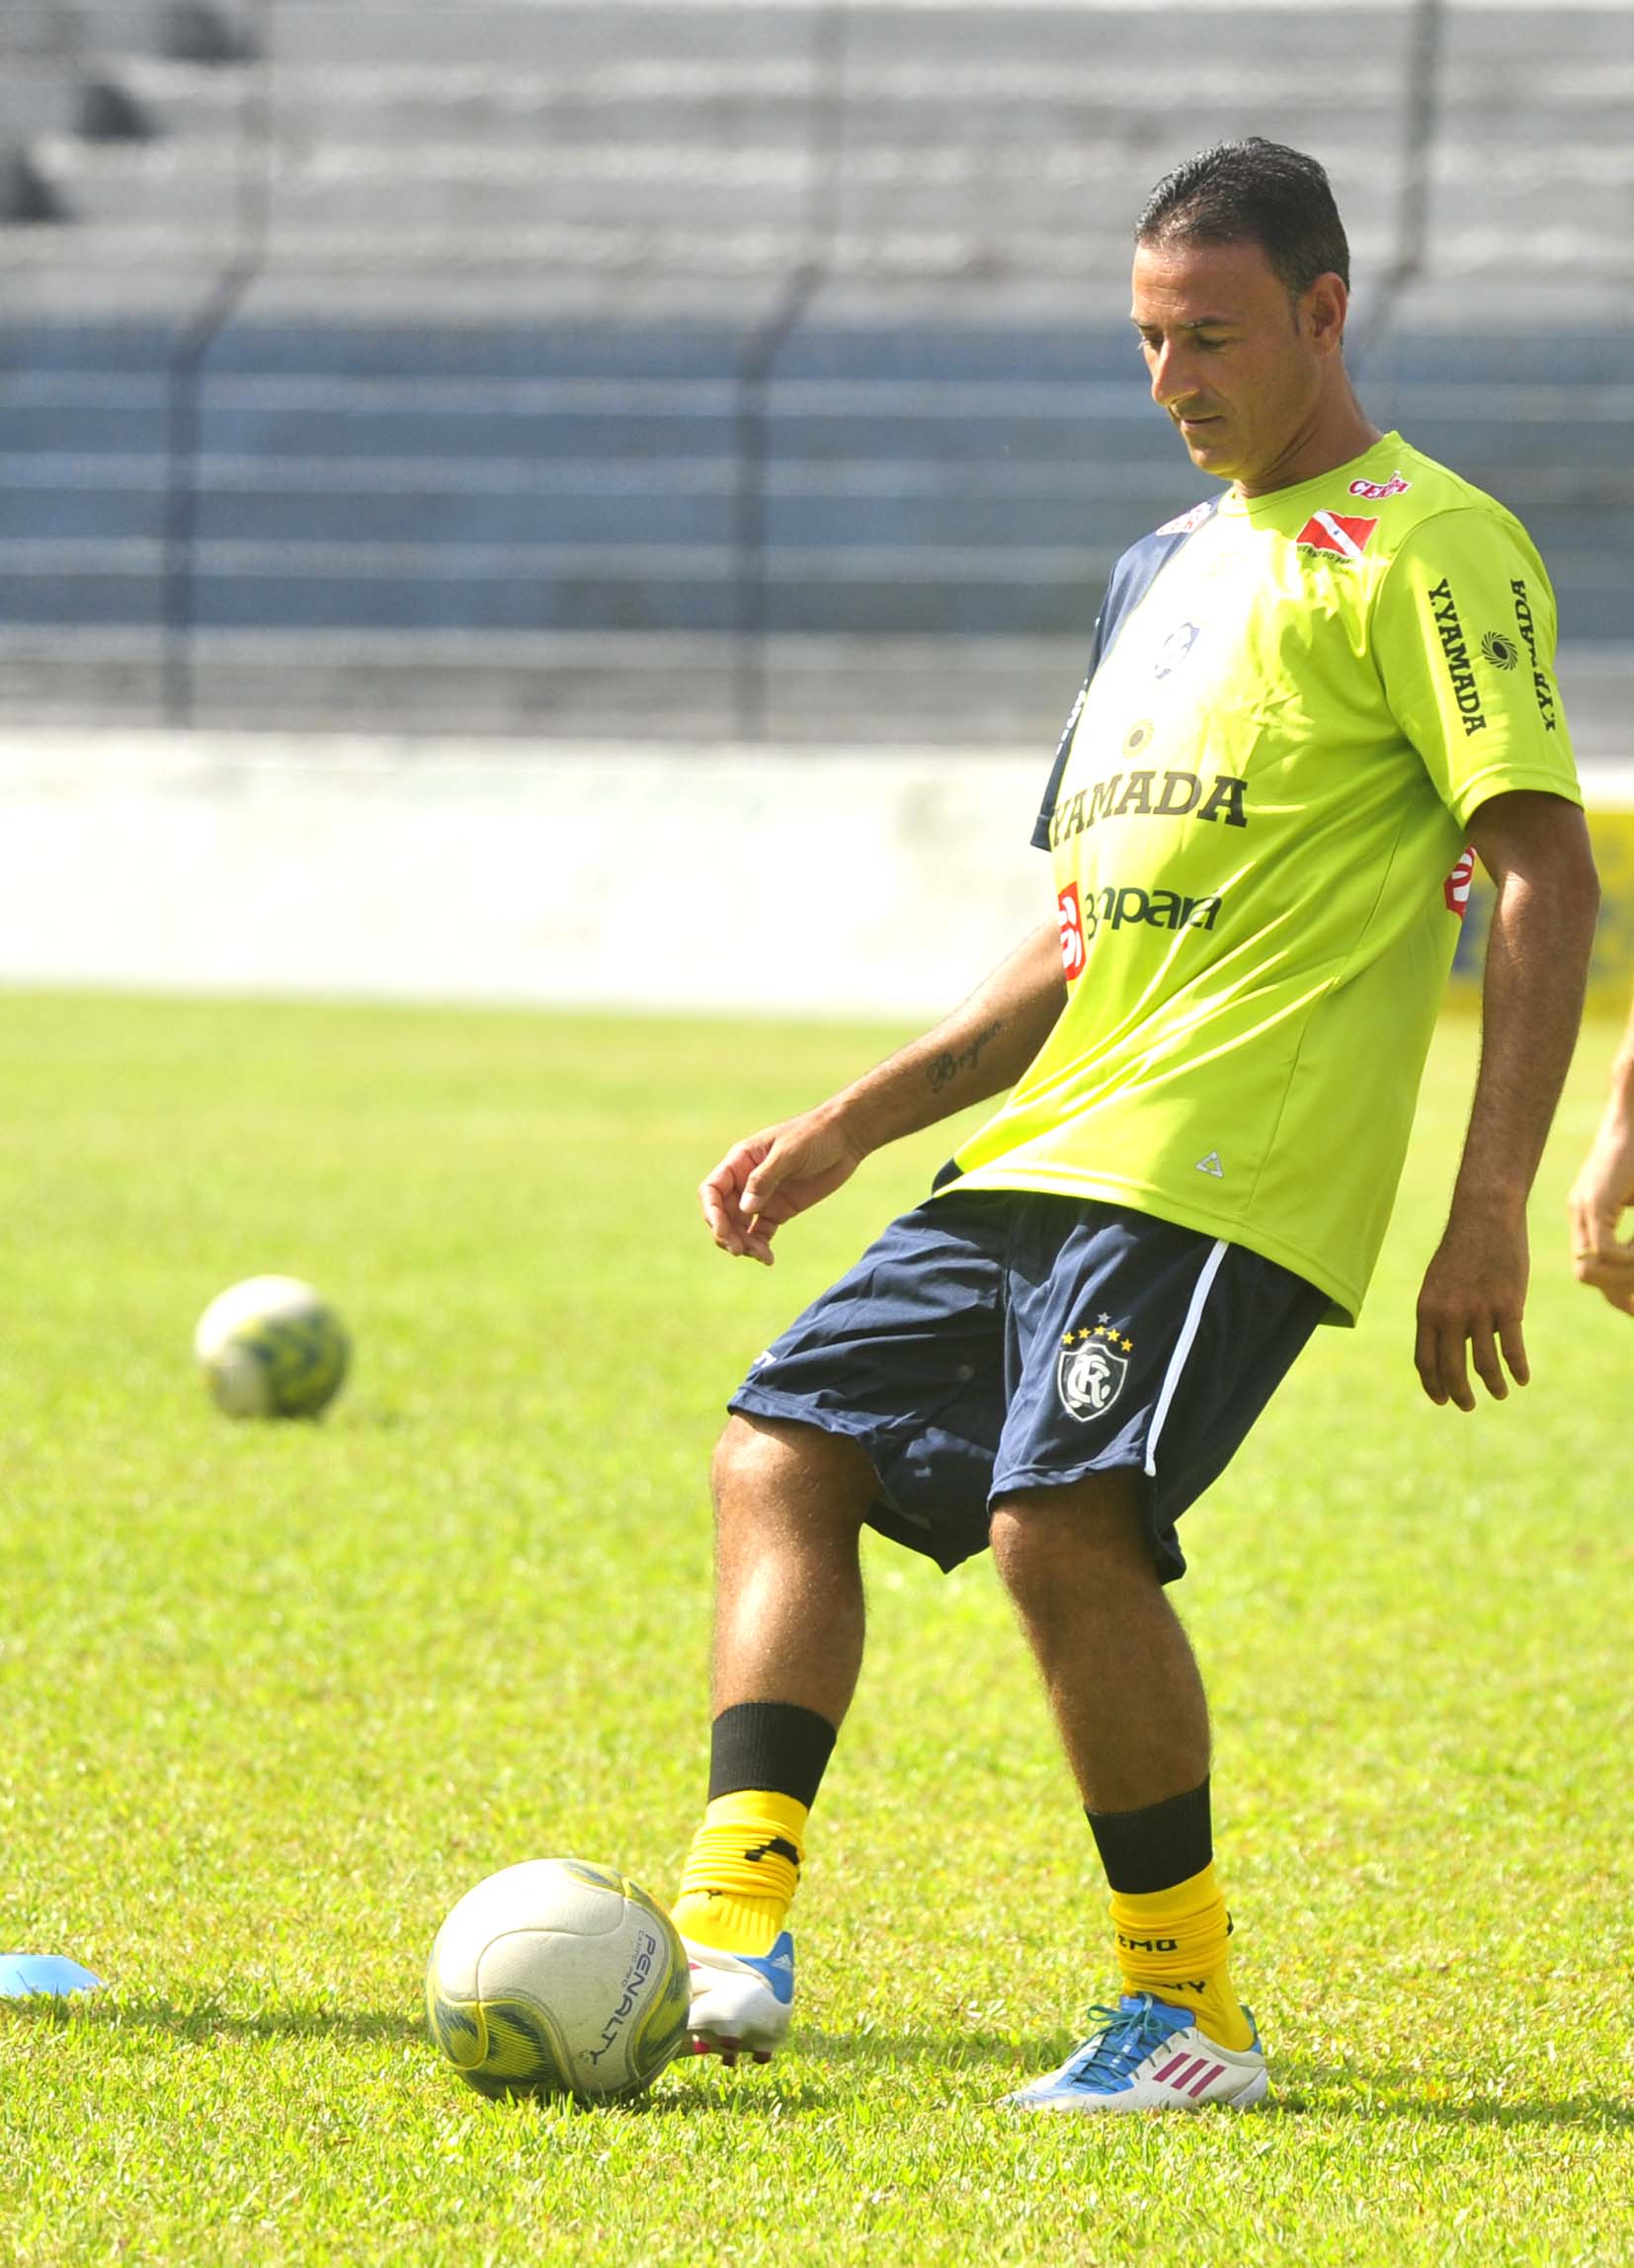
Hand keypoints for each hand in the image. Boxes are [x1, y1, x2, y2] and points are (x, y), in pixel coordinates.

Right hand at [699, 1106, 867, 1265]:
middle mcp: (745, 1181)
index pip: (713, 1190)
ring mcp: (762, 1197)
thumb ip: (764, 1179)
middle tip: (739, 1251)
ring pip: (740, 1227)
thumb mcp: (789, 1153)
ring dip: (743, 1243)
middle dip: (727, 1234)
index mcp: (740, 1161)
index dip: (711, 1212)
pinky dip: (760, 1247)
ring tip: (761, 1255)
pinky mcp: (779, 1210)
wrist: (846, 1137)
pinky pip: (761, 1233)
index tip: (722, 1231)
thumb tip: (746, 1209)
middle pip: (723, 1214)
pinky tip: (768, 1258)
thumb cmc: (814, 1135)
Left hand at [1414, 1206, 1529, 1410]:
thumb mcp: (1438, 1283)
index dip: (1433, 1385)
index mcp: (1426, 1310)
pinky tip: (1522, 1379)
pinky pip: (1512, 1350)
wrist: (1484, 1218)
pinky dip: (1517, 1369)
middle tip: (1468, 1406)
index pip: (1425, 1360)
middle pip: (1452, 1369)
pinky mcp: (1508, 1307)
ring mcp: (1479, 1312)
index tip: (1441, 1400)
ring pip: (1484, 1365)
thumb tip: (1450, 1347)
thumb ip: (1440, 1315)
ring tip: (1500, 1393)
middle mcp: (1449, 1315)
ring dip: (1494, 1385)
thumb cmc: (1461, 1251)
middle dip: (1460, 1394)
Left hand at [1567, 1108, 1633, 1315]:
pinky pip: (1601, 1248)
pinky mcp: (1593, 1198)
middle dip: (1621, 1288)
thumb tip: (1632, 1273)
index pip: (1593, 1269)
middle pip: (1587, 1274)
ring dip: (1626, 1272)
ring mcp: (1583, 1205)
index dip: (1618, 1293)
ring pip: (1590, 1266)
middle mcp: (1581, 1213)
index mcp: (1592, 1215)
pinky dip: (1626, 1256)